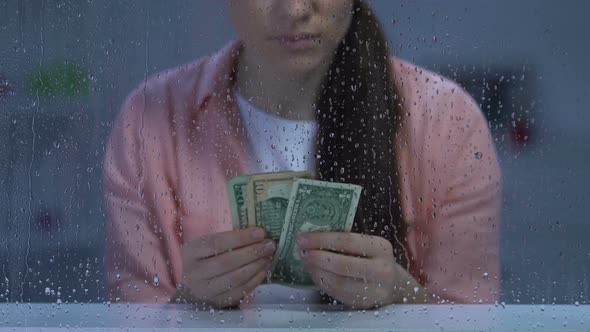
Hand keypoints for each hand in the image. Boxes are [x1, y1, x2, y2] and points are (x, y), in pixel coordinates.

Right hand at [178, 227, 274, 307]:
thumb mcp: (205, 245)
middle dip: (252, 252)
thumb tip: (258, 234)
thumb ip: (227, 239)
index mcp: (190, 253)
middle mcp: (194, 274)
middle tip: (269, 245)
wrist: (191, 286)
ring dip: (256, 266)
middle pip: (226, 262)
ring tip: (268, 256)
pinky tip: (264, 269)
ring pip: (234, 279)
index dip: (241, 238)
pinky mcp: (217, 303)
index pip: (216, 243)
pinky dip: (255, 280)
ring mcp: (205, 291)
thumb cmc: (203, 258)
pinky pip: (240, 292)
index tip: (260, 232)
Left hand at [297, 232, 427, 308]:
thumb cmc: (374, 258)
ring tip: (306, 262)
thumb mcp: (367, 245)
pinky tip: (315, 274)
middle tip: (302, 251)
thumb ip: (345, 241)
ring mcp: (375, 290)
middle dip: (317, 257)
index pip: (347, 241)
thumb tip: (311, 236)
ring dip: (317, 272)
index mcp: (381, 248)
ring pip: (338, 283)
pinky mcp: (365, 304)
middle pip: (342, 264)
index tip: (303, 237)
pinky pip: (338, 294)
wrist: (394, 285)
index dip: (322, 239)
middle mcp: (381, 270)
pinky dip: (322, 283)